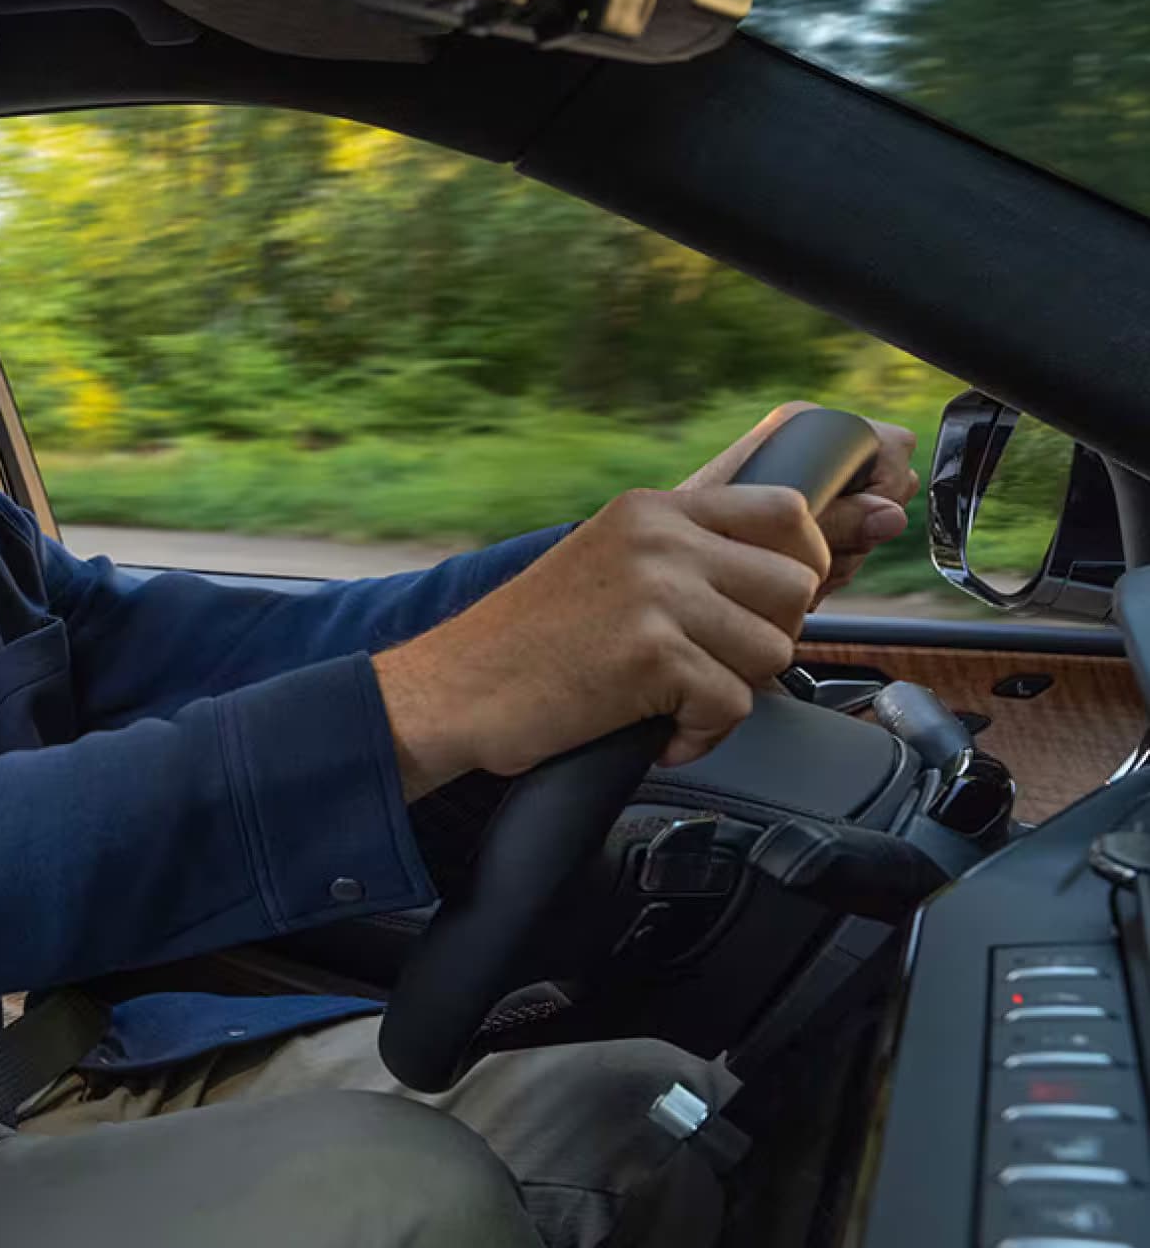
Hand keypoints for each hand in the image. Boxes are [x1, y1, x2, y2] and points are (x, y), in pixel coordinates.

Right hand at [377, 483, 828, 792]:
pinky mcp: (653, 656)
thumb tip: (780, 576)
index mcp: (650, 510)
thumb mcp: (605, 562)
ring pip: (773, 650)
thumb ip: (678, 553)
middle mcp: (659, 540)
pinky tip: (657, 734)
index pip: (784, 510)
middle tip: (711, 666)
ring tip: (673, 703)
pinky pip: (733, 707)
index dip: (797, 566)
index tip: (765, 611)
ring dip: (731, 692)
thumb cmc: (522, 645)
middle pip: (793, 585)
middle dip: (765, 639)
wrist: (450, 691)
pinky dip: (700, 737)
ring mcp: (658, 594)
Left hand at [678, 402, 919, 602]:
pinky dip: (825, 566)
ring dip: (838, 556)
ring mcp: (812, 477)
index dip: (881, 492)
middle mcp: (813, 442)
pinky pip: (846, 541)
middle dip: (855, 532)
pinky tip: (791, 572)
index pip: (891, 447)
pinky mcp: (806, 511)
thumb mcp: (778, 535)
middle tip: (811, 553)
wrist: (666, 560)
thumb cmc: (703, 538)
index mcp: (808, 424)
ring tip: (788, 564)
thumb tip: (891, 515)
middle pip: (887, 489)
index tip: (849, 524)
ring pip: (869, 522)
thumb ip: (840, 522)